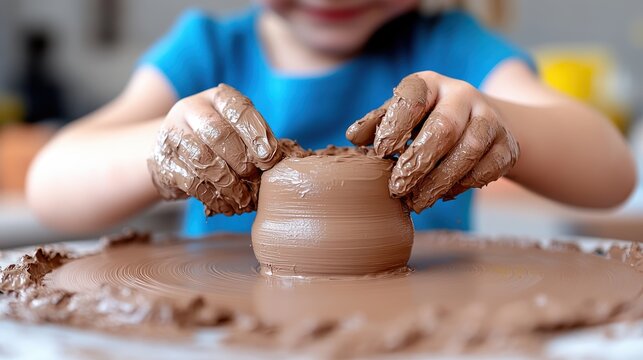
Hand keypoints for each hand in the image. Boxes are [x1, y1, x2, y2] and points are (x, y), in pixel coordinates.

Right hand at [148, 84, 281, 215]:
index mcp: (217, 98)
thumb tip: (281, 162)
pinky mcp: (164, 161)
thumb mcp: (237, 130)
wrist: (174, 152)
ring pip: (202, 158)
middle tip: (255, 177)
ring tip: (244, 198)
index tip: (270, 157)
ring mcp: (173, 134)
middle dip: (241, 159)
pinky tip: (227, 205)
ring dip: (228, 182)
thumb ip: (256, 140)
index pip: (237, 108)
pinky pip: (190, 180)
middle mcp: (191, 110)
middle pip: (216, 132)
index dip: (255, 133)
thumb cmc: (218, 142)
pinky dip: (212, 196)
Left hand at [346, 72, 518, 212]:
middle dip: (418, 162)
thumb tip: (354, 136)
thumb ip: (377, 124)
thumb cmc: (424, 119)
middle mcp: (462, 95)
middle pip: (444, 127)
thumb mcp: (399, 115)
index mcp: (429, 84)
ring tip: (417, 203)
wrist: (477, 120)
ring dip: (440, 181)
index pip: (413, 98)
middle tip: (397, 189)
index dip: (396, 125)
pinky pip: (489, 168)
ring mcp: (490, 118)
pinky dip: (465, 184)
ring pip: (469, 150)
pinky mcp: (507, 144)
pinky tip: (444, 195)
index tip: (381, 152)